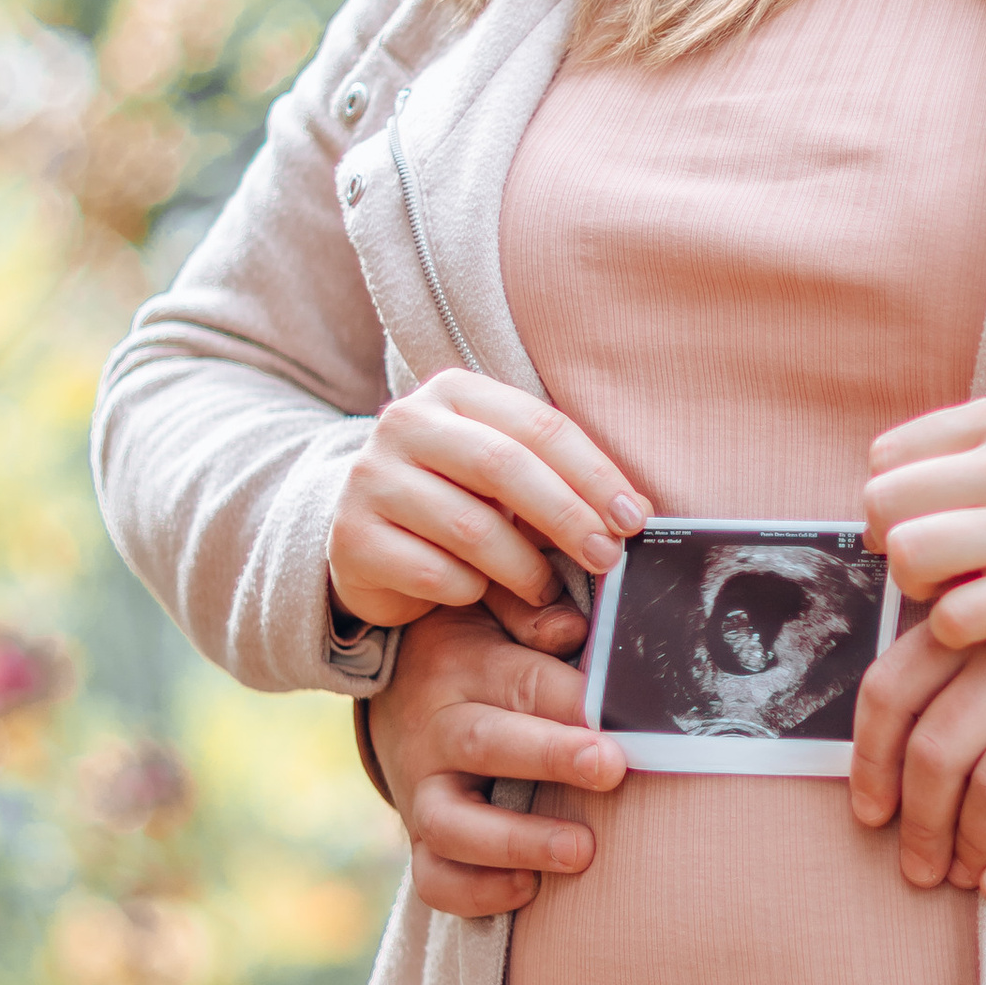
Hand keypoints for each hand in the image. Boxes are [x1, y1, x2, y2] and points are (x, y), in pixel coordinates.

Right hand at [328, 370, 651, 631]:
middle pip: (504, 466)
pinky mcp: (351, 539)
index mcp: (454, 392)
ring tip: (544, 588)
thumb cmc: (459, 501)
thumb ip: (562, 487)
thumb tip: (634, 514)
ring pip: (470, 527)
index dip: (594, 473)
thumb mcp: (507, 479)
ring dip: (524, 567)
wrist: (367, 536)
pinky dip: (471, 591)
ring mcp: (371, 479)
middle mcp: (404, 423)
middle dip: (566, 515)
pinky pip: (434, 573)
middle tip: (607, 557)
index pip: (538, 425)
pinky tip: (477, 592)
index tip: (633, 518)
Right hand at [368, 602, 627, 918]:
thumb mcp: (495, 614)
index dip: (574, 699)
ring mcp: (422, 790)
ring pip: (453, 823)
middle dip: (550, 757)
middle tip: (608, 768)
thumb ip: (534, 615)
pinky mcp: (419, 838)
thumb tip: (574, 629)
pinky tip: (528, 890)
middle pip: (485, 743)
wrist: (397, 696)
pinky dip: (475, 893)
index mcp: (465, 666)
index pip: (523, 680)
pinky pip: (433, 878)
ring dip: (517, 840)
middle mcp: (437, 729)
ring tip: (581, 850)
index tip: (622, 715)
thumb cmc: (480, 655)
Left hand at [861, 396, 985, 649]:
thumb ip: (977, 451)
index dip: (891, 498)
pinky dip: (955, 629)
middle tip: (926, 563)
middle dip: (891, 541)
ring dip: (916, 585)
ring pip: (910, 556)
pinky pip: (955, 617)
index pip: (888, 456)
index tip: (918, 522)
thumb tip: (903, 491)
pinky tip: (984, 624)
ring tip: (952, 592)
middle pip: (884, 503)